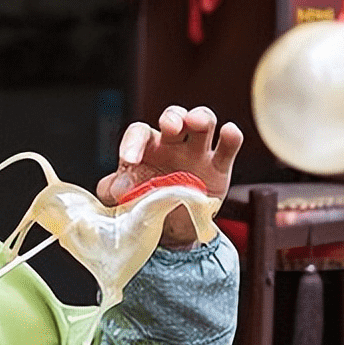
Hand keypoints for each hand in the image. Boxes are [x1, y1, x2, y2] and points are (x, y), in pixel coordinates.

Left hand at [97, 105, 242, 247]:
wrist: (171, 228)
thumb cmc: (145, 202)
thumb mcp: (123, 198)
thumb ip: (112, 189)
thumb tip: (116, 186)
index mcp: (146, 147)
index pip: (139, 133)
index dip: (133, 143)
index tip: (129, 161)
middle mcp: (172, 144)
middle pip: (174, 117)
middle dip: (172, 117)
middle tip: (171, 127)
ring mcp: (197, 152)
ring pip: (203, 122)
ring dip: (201, 117)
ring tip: (197, 122)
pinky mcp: (219, 167)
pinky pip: (228, 146)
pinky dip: (231, 137)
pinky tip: (229, 132)